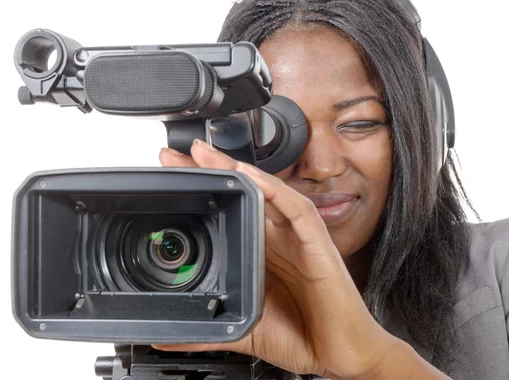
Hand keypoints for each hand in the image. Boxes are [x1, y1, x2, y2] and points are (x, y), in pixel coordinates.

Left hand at [154, 140, 394, 378]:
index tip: (168, 180)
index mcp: (261, 255)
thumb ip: (208, 330)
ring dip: (236, 170)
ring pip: (266, 193)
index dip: (202, 195)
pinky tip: (252, 175)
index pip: (229, 213)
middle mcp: (278, 240)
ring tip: (204, 154)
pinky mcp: (318, 243)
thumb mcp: (243, 330)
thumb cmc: (301, 337)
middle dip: (210, 172)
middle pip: (242, 195)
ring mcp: (297, 238)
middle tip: (172, 155)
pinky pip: (297, 209)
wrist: (341, 354)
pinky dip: (275, 190)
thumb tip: (167, 339)